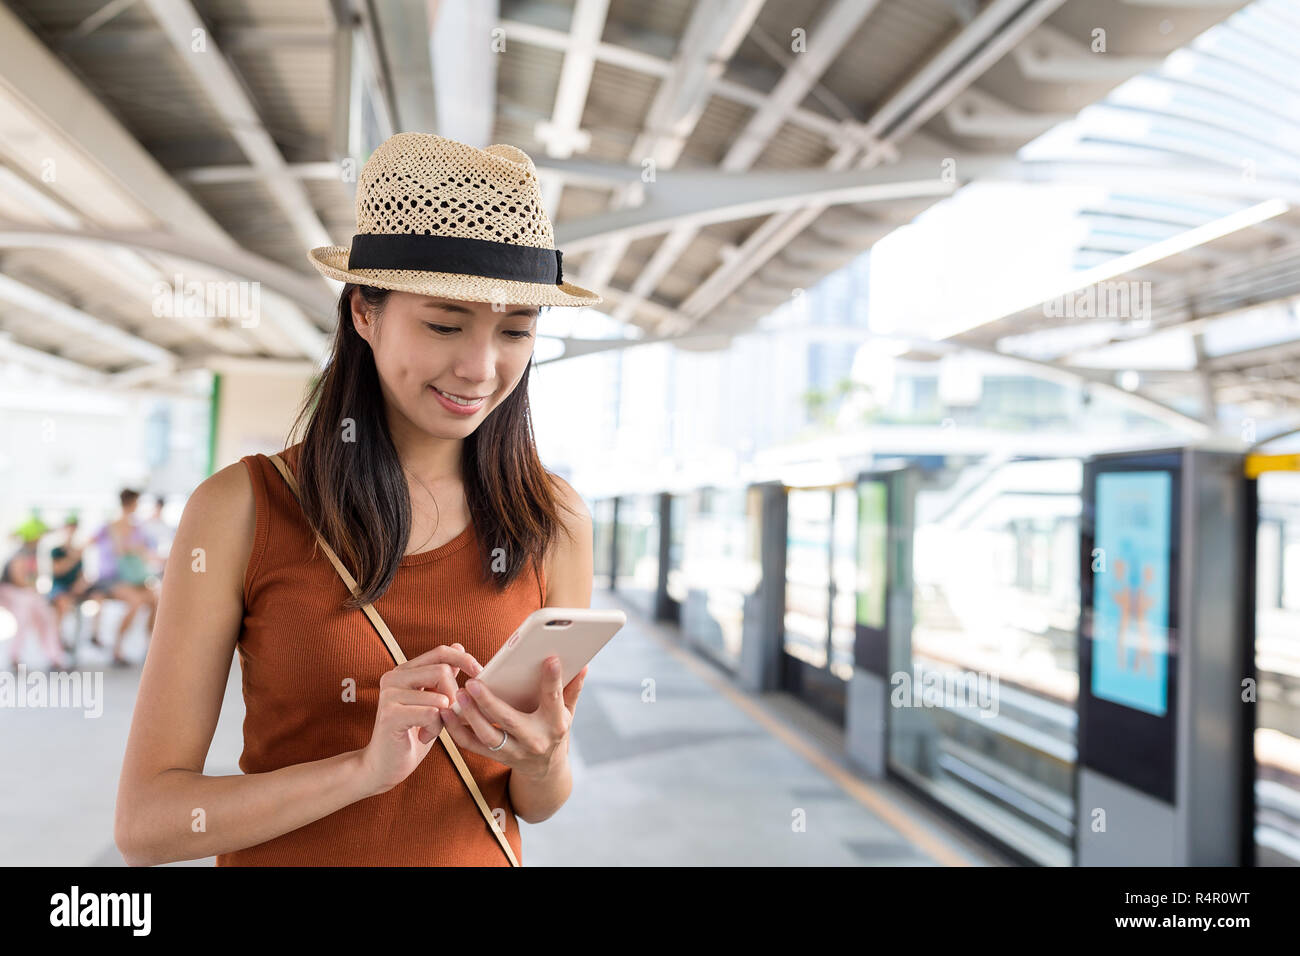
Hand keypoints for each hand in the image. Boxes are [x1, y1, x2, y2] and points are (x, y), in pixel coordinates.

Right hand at [356, 642, 481, 795]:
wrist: (384, 766)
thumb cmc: (411, 734)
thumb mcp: (431, 701)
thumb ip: (441, 676)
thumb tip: (458, 647)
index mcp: (404, 671)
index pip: (440, 652)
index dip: (463, 659)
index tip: (479, 672)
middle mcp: (393, 677)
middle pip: (442, 671)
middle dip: (455, 695)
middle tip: (448, 715)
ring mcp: (389, 695)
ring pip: (439, 695)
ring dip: (444, 718)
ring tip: (431, 729)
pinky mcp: (391, 715)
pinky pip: (431, 713)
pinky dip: (435, 728)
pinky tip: (423, 737)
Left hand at [440, 656, 588, 778]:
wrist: (546, 771)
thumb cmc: (555, 731)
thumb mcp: (568, 712)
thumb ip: (572, 689)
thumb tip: (584, 664)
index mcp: (555, 724)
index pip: (554, 699)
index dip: (552, 679)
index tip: (549, 659)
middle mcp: (534, 740)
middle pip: (510, 721)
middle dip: (489, 702)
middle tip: (473, 683)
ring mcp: (514, 752)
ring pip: (487, 736)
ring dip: (469, 716)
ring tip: (457, 695)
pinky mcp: (496, 757)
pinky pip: (472, 745)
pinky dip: (456, 731)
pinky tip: (445, 713)